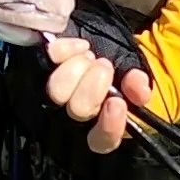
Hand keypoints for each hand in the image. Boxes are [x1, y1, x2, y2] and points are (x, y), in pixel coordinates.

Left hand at [44, 38, 152, 152]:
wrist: (99, 38)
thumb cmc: (117, 62)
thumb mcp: (133, 72)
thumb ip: (138, 84)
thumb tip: (139, 92)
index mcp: (102, 123)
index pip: (102, 140)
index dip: (109, 125)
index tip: (117, 103)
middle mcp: (74, 114)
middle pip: (79, 111)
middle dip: (95, 86)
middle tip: (105, 66)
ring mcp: (55, 94)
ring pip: (58, 91)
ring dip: (79, 68)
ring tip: (92, 57)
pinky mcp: (40, 70)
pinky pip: (47, 61)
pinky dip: (64, 50)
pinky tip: (80, 46)